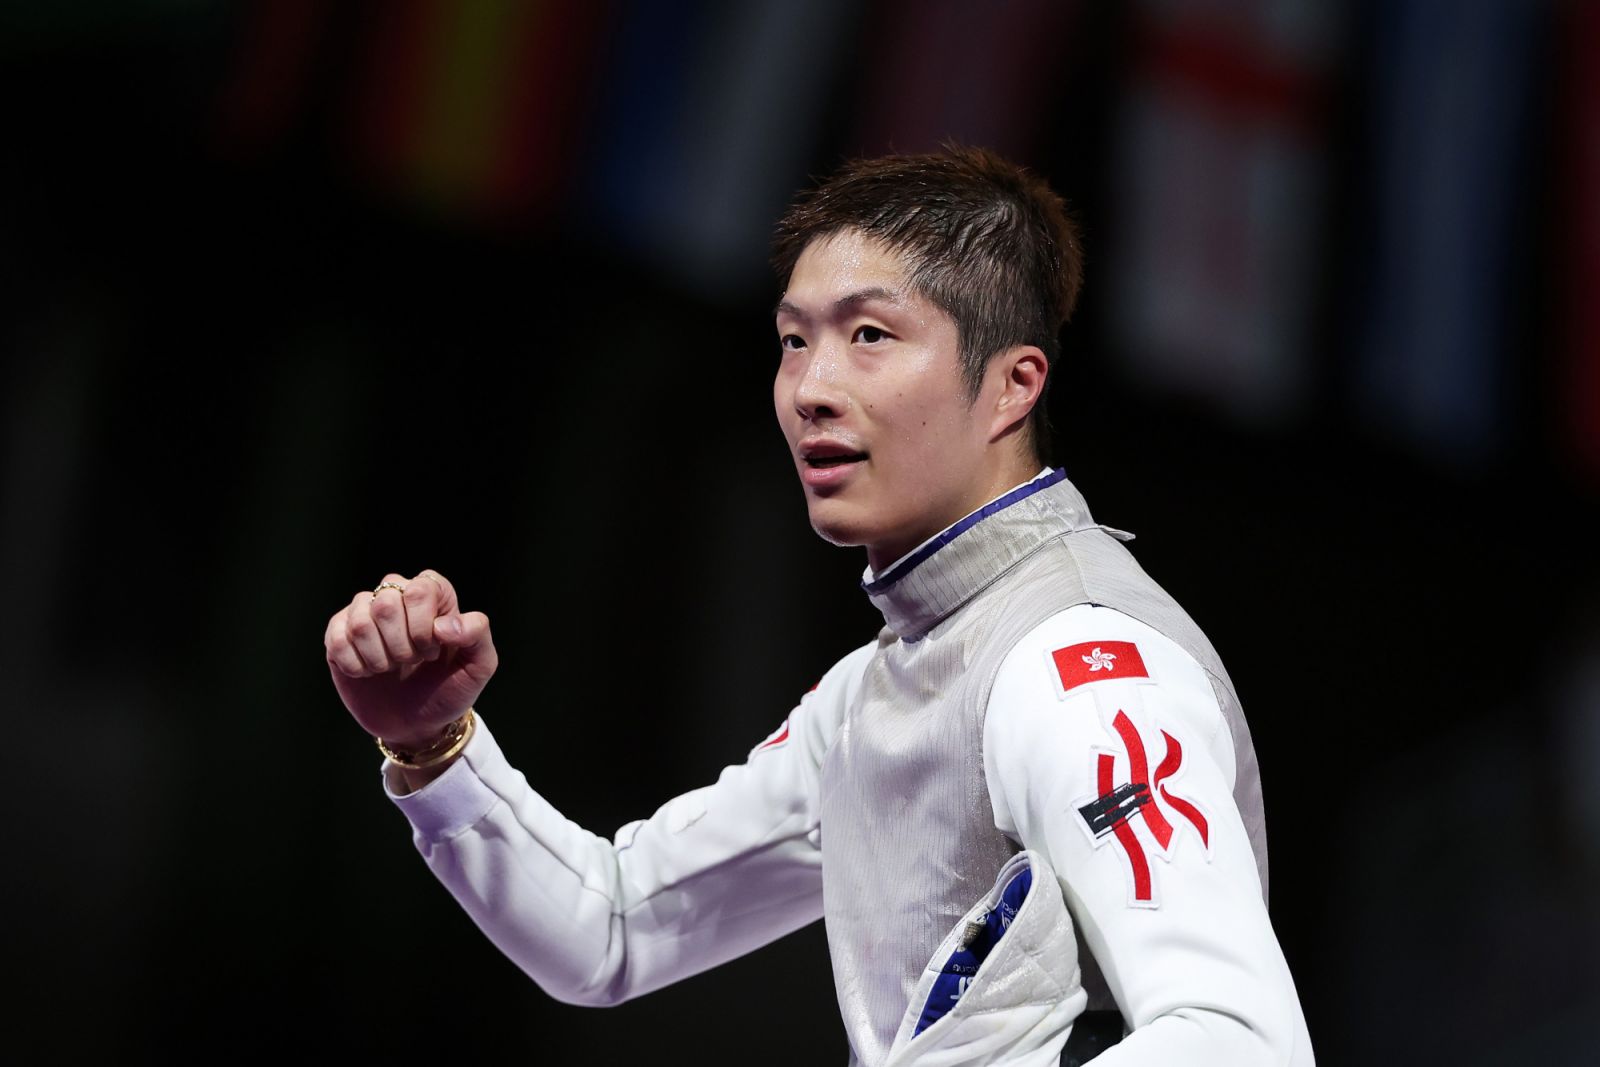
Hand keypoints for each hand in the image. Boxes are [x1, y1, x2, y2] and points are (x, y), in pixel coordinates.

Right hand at [324, 570, 497, 750]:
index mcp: (433, 595)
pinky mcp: (338, 634)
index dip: (423, 627)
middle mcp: (396, 595)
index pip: (420, 589)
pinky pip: (337, 640)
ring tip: (390, 668)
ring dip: (379, 658)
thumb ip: (477, 634)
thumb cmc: (449, 690)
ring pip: (360, 621)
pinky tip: (368, 672)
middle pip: (386, 603)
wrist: (417, 724)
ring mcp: (364, 613)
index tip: (432, 652)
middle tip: (410, 662)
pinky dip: (356, 666)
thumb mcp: (479, 666)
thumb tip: (443, 625)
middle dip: (401, 646)